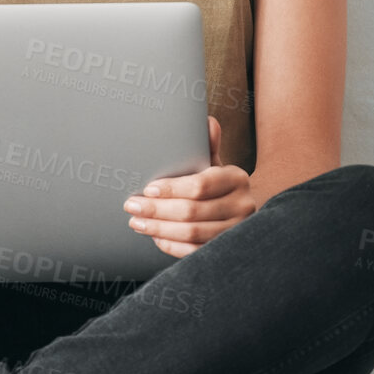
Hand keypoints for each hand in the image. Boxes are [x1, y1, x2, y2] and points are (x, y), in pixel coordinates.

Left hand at [122, 115, 255, 258]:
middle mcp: (242, 206)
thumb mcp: (215, 163)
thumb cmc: (219, 184)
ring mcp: (235, 231)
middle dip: (157, 210)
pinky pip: (194, 251)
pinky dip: (172, 245)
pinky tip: (156, 237)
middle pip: (193, 212)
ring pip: (192, 233)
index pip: (201, 185)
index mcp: (236, 179)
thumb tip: (208, 122)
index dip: (172, 189)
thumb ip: (208, 145)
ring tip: (137, 222)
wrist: (240, 209)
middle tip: (132, 206)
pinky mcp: (226, 249)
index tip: (148, 189)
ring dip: (159, 229)